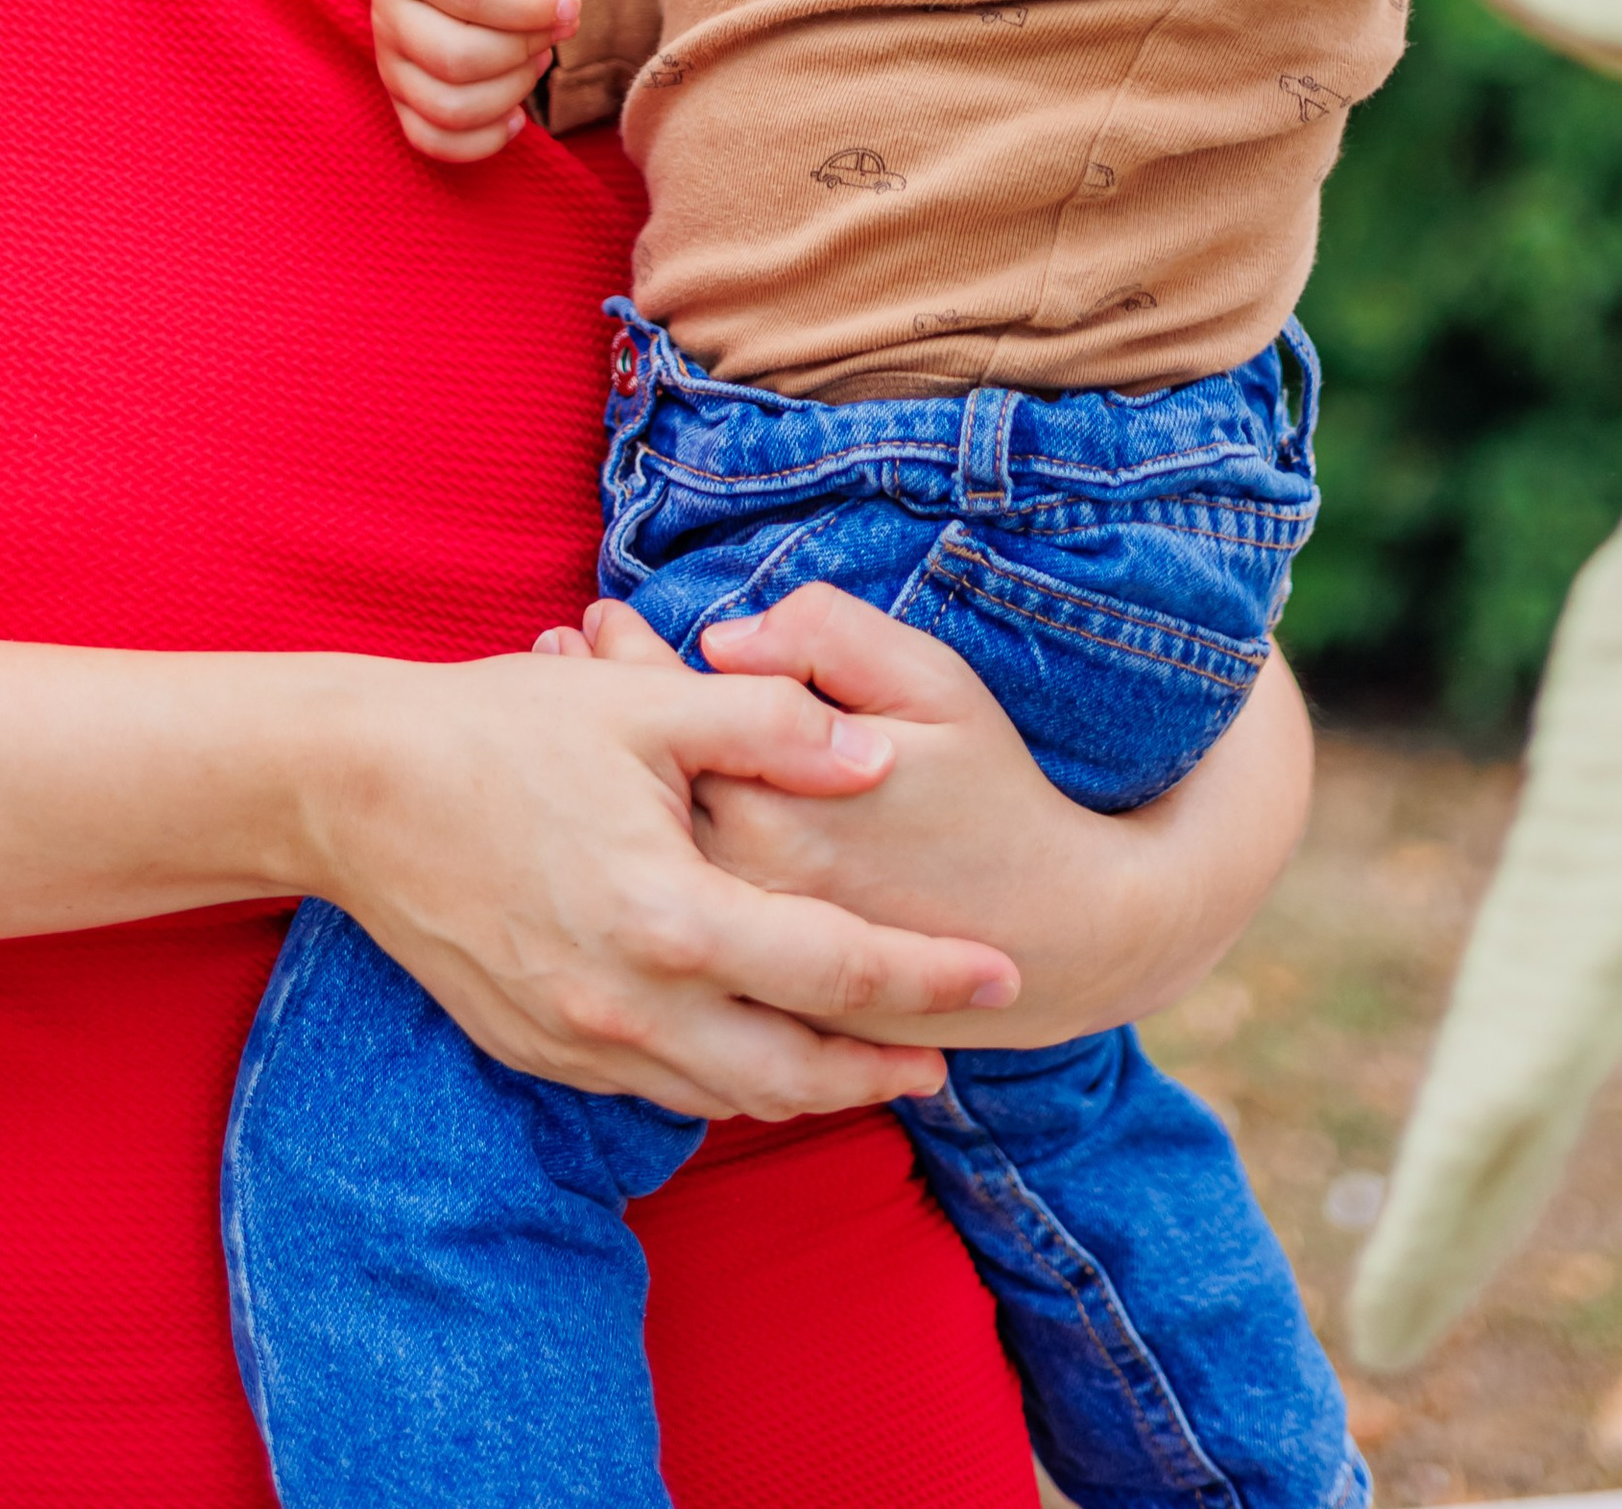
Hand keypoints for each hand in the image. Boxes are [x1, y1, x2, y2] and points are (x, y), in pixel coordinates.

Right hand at [307, 633, 1017, 1120]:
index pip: (836, 967)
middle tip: (951, 1057)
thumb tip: (876, 756)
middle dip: (881, 1069)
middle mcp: (630, 1003)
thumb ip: (774, 724)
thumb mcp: (645, 705)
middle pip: (792, 1073)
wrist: (352, 789)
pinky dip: (718, 1078)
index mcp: (672, 916)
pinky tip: (746, 1046)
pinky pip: (652, 1088)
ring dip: (806, 1085)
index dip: (928, 976)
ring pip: (722, 1097)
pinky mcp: (535, 1048)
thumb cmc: (500, 729)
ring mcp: (576, 1039)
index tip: (1002, 978)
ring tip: (867, 1061)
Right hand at [372, 0, 581, 162]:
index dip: (531, 8)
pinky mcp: (401, 97)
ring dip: (512, 92)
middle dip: (525, 49)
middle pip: (458, 60)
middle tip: (555, 28)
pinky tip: (517, 113)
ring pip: (449, 108)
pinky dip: (484, 140)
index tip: (571, 2)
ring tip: (536, 58)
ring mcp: (390, 61)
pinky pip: (432, 141)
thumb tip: (552, 0)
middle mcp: (388, 12)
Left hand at [555, 585, 1311, 1050]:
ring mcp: (740, 958)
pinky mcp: (756, 1002)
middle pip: (629, 797)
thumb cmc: (997, 798)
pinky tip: (624, 831)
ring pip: (635, 872)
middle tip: (560, 656)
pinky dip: (636, 877)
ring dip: (597, 803)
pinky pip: (669, 940)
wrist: (1061, 942)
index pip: (666, 715)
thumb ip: (830, 643)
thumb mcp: (936, 687)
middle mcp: (739, 890)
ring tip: (573, 729)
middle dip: (590, 717)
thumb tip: (726, 637)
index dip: (628, 657)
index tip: (602, 619)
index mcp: (774, 805)